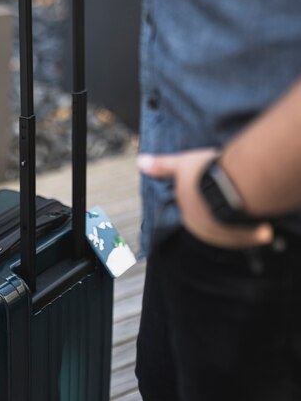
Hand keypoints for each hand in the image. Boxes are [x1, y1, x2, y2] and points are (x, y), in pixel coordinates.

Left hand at [137, 149, 273, 248]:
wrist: (234, 185)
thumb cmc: (206, 173)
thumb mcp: (181, 165)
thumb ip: (162, 166)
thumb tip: (140, 162)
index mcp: (187, 215)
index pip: (192, 209)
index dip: (201, 199)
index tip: (210, 191)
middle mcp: (202, 231)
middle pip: (211, 221)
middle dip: (218, 212)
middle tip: (229, 198)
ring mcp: (222, 236)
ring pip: (230, 230)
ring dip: (237, 223)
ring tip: (246, 210)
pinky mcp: (243, 238)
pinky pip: (249, 236)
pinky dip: (255, 232)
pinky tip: (261, 227)